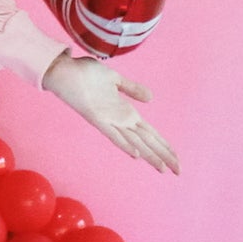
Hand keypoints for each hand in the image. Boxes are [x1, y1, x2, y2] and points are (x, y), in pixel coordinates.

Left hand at [42, 52, 179, 173]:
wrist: (64, 69)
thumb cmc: (85, 73)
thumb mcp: (115, 79)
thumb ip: (132, 89)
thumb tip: (151, 98)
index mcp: (125, 112)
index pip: (151, 134)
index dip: (165, 146)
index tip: (177, 159)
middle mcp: (119, 120)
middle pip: (147, 142)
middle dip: (164, 156)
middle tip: (179, 172)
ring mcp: (108, 121)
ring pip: (134, 142)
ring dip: (149, 155)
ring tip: (162, 169)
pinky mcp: (95, 118)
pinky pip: (112, 135)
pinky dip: (124, 144)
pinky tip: (136, 155)